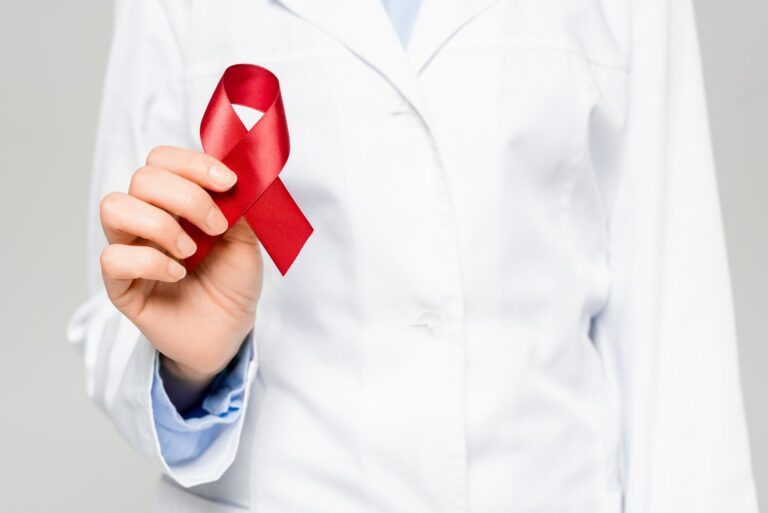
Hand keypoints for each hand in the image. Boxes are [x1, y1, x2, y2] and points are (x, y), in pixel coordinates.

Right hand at [99, 146, 262, 391]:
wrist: (230, 332)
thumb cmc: (232, 284)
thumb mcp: (246, 241)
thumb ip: (238, 207)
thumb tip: (236, 178)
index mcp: (175, 201)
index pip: (164, 160)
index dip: (194, 164)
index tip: (229, 183)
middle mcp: (147, 218)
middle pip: (143, 178)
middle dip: (186, 197)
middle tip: (216, 227)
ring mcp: (130, 248)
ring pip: (114, 208)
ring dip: (160, 224)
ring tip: (190, 250)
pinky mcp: (120, 284)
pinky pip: (113, 258)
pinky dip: (150, 261)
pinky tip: (178, 274)